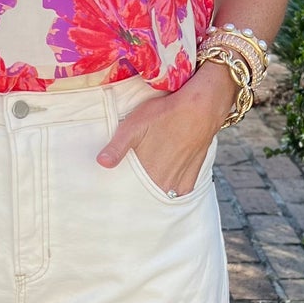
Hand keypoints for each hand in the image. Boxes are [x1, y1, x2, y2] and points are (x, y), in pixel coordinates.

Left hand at [95, 71, 226, 194]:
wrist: (201, 107)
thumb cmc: (165, 113)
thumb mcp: (134, 125)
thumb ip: (117, 147)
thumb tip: (102, 163)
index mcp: (151, 174)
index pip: (132, 193)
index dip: (124, 192)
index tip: (116, 190)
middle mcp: (167, 183)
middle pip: (147, 194)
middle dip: (138, 192)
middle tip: (131, 185)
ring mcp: (182, 181)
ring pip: (163, 193)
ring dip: (155, 190)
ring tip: (148, 179)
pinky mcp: (194, 176)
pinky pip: (179, 190)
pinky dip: (172, 188)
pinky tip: (165, 180)